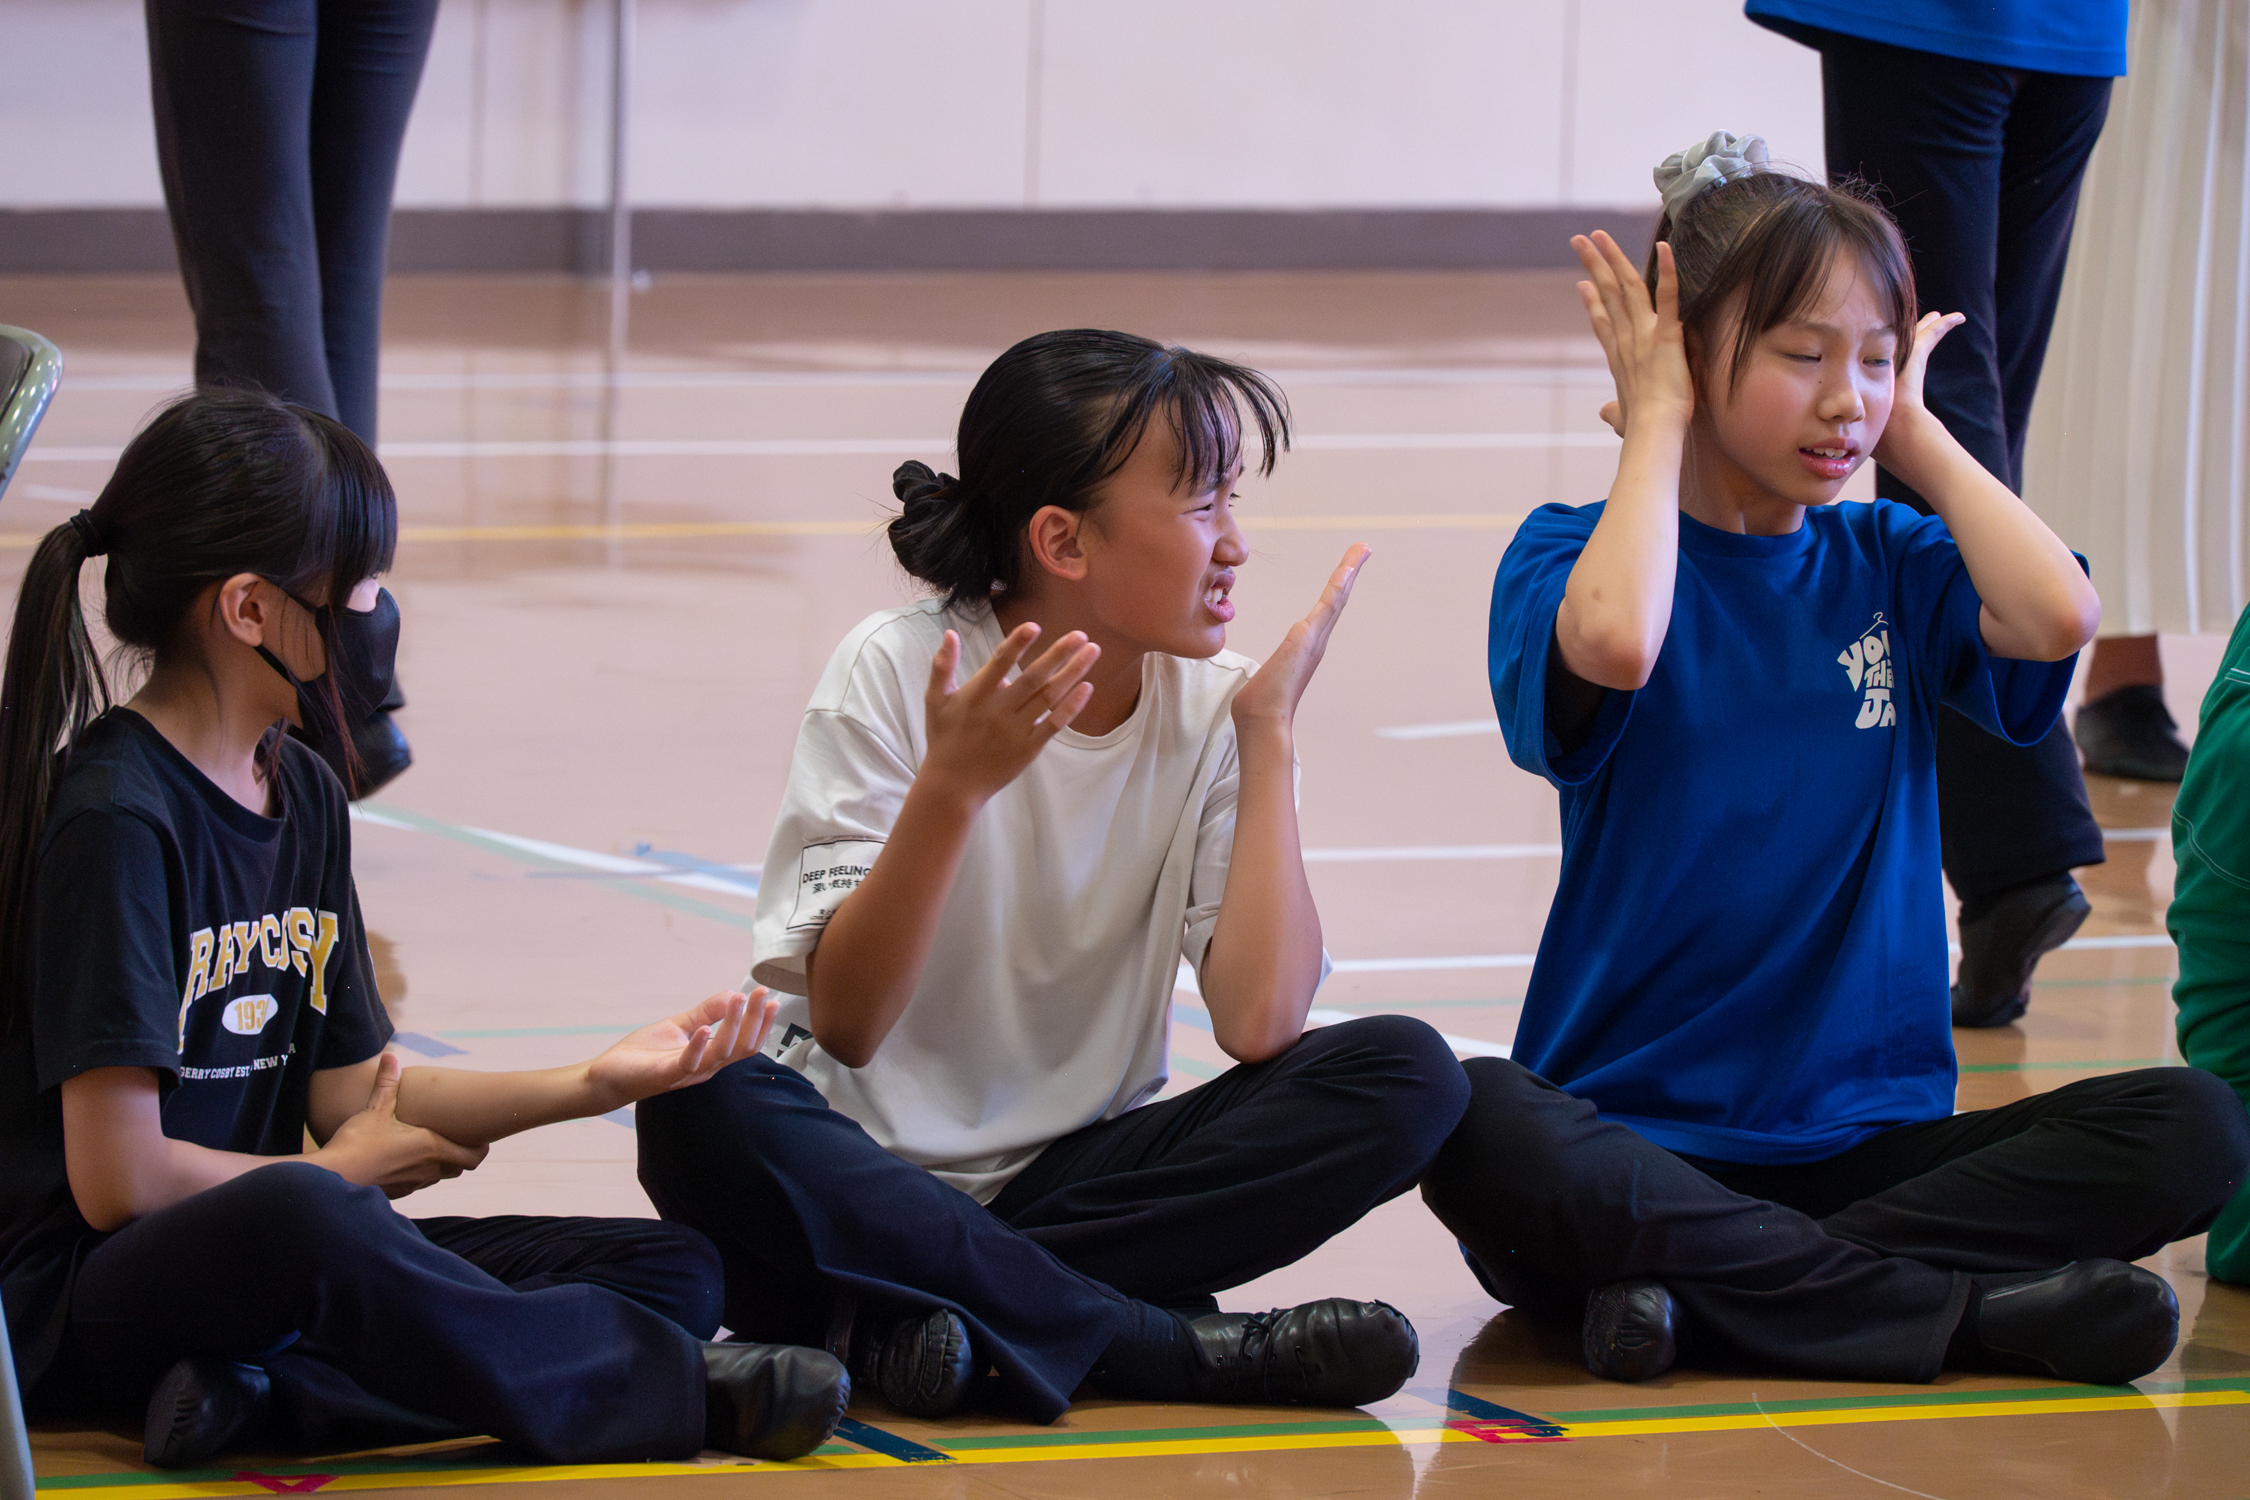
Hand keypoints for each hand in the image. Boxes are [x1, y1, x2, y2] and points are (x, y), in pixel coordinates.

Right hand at [316, 1053, 486, 1198]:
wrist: (332, 1178)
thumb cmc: (356, 1143)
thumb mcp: (374, 1109)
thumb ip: (386, 1083)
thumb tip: (389, 1056)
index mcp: (431, 1148)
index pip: (473, 1156)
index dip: (481, 1148)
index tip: (480, 1136)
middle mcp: (428, 1170)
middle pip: (460, 1168)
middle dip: (463, 1155)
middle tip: (458, 1138)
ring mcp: (413, 1185)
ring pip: (440, 1177)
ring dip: (441, 1165)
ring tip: (432, 1147)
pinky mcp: (397, 1194)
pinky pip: (418, 1185)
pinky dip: (419, 1174)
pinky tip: (405, 1161)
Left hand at [586, 989, 776, 1105]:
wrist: (608, 1077)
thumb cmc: (643, 1054)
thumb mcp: (680, 1025)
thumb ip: (707, 1011)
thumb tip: (734, 993)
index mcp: (711, 1056)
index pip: (746, 1041)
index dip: (761, 1021)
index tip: (769, 996)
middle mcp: (706, 1067)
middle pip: (742, 1047)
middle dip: (755, 1019)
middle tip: (762, 993)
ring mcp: (688, 1073)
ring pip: (721, 1053)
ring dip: (733, 1025)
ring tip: (739, 1000)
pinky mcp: (666, 1075)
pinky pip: (688, 1062)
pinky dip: (698, 1045)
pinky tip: (704, 1028)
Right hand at [919, 623, 1100, 804]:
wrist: (952, 786)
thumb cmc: (944, 739)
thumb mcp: (935, 701)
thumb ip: (942, 666)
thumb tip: (950, 633)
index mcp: (976, 695)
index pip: (1000, 663)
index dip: (1017, 644)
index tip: (1034, 626)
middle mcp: (999, 710)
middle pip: (1034, 678)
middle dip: (1059, 654)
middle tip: (1081, 635)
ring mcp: (1016, 730)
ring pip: (1049, 698)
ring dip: (1073, 673)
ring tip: (1092, 652)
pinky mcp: (1029, 748)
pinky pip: (1054, 724)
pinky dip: (1071, 707)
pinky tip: (1087, 688)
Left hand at [1232, 545, 1370, 727]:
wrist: (1261, 718)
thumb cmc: (1260, 703)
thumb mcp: (1267, 678)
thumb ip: (1270, 673)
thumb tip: (1261, 686)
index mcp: (1307, 646)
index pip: (1324, 609)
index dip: (1337, 587)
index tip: (1346, 568)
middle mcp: (1316, 641)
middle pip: (1337, 599)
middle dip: (1350, 571)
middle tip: (1363, 548)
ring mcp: (1314, 639)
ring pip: (1336, 598)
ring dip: (1348, 572)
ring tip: (1360, 550)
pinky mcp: (1308, 639)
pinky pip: (1327, 607)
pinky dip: (1338, 587)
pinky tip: (1346, 570)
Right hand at [1573, 232, 1692, 434]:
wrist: (1653, 431)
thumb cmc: (1641, 430)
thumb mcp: (1624, 420)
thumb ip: (1615, 413)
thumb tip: (1606, 413)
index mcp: (1619, 358)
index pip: (1602, 323)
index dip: (1592, 301)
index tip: (1583, 284)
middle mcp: (1627, 340)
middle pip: (1607, 294)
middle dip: (1593, 265)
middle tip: (1580, 241)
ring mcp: (1645, 334)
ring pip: (1628, 287)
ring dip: (1613, 257)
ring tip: (1600, 234)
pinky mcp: (1667, 334)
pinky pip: (1668, 296)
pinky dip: (1667, 270)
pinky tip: (1664, 245)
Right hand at [1873, 310, 1966, 472]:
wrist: (1900, 438)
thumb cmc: (1889, 444)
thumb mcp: (1872, 434)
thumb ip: (1868, 432)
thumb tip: (1850, 448)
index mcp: (1869, 390)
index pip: (1877, 367)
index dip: (1884, 353)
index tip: (1891, 345)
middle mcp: (1878, 373)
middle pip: (1894, 348)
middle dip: (1904, 334)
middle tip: (1919, 324)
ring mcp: (1892, 363)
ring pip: (1912, 339)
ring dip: (1926, 328)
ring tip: (1939, 318)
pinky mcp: (1913, 357)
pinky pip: (1928, 336)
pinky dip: (1942, 325)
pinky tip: (1958, 318)